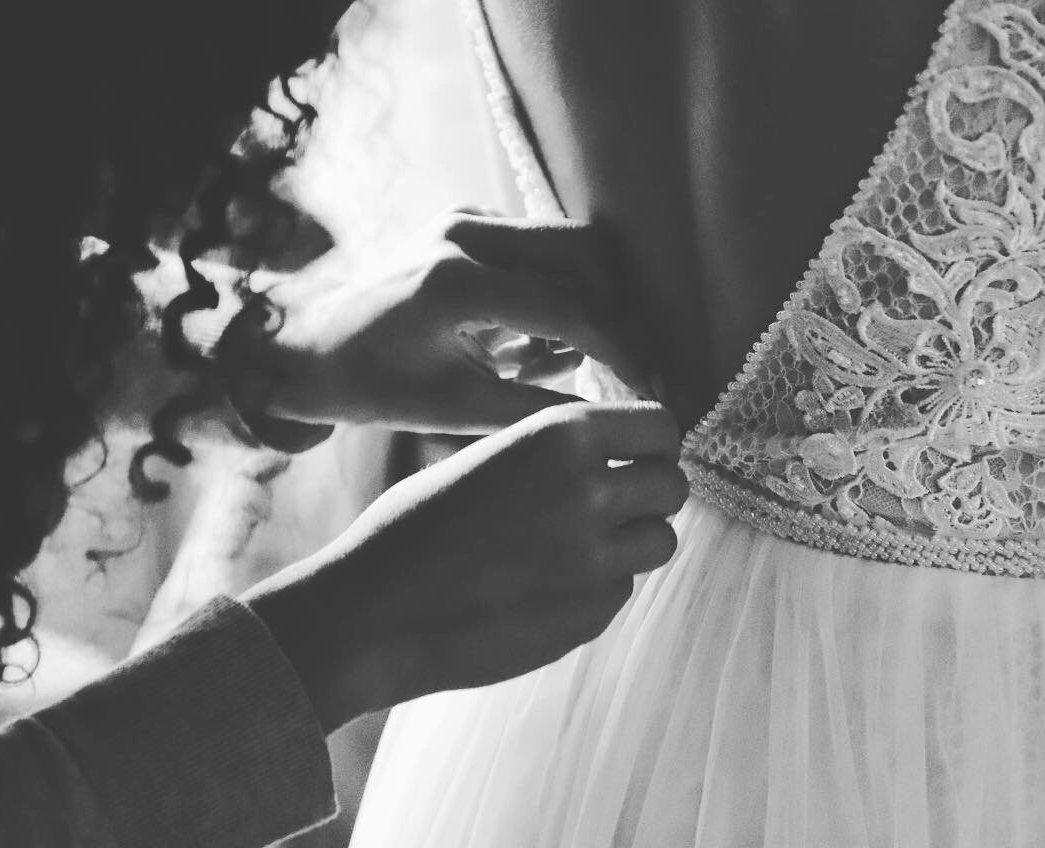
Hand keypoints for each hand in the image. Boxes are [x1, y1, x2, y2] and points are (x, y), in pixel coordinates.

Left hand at [217, 208, 650, 434]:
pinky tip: (526, 345)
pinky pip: (535, 248)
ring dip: (582, 298)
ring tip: (557, 363)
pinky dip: (550, 291)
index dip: (619, 349)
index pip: (568, 308)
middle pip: (583, 249)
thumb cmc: (377, 387)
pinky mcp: (466, 221)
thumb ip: (537, 412)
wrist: (311, 346)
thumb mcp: (458, 411)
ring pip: (564, 245)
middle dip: (616, 306)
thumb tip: (613, 418)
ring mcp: (464, 219)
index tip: (650, 384)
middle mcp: (464, 233)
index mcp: (457, 282)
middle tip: (631, 361)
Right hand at [242, 402, 687, 731]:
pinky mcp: (588, 617)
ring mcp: (593, 561)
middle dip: (650, 494)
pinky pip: (620, 591)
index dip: (653, 443)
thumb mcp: (486, 459)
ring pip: (660, 542)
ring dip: (630, 543)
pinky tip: (539, 589)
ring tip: (575, 548)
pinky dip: (594, 589)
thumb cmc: (413, 528)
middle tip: (616, 505)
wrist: (372, 613)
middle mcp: (587, 493)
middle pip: (673, 486)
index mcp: (558, 438)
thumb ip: (554, 455)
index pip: (659, 427)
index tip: (638, 457)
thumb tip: (616, 457)